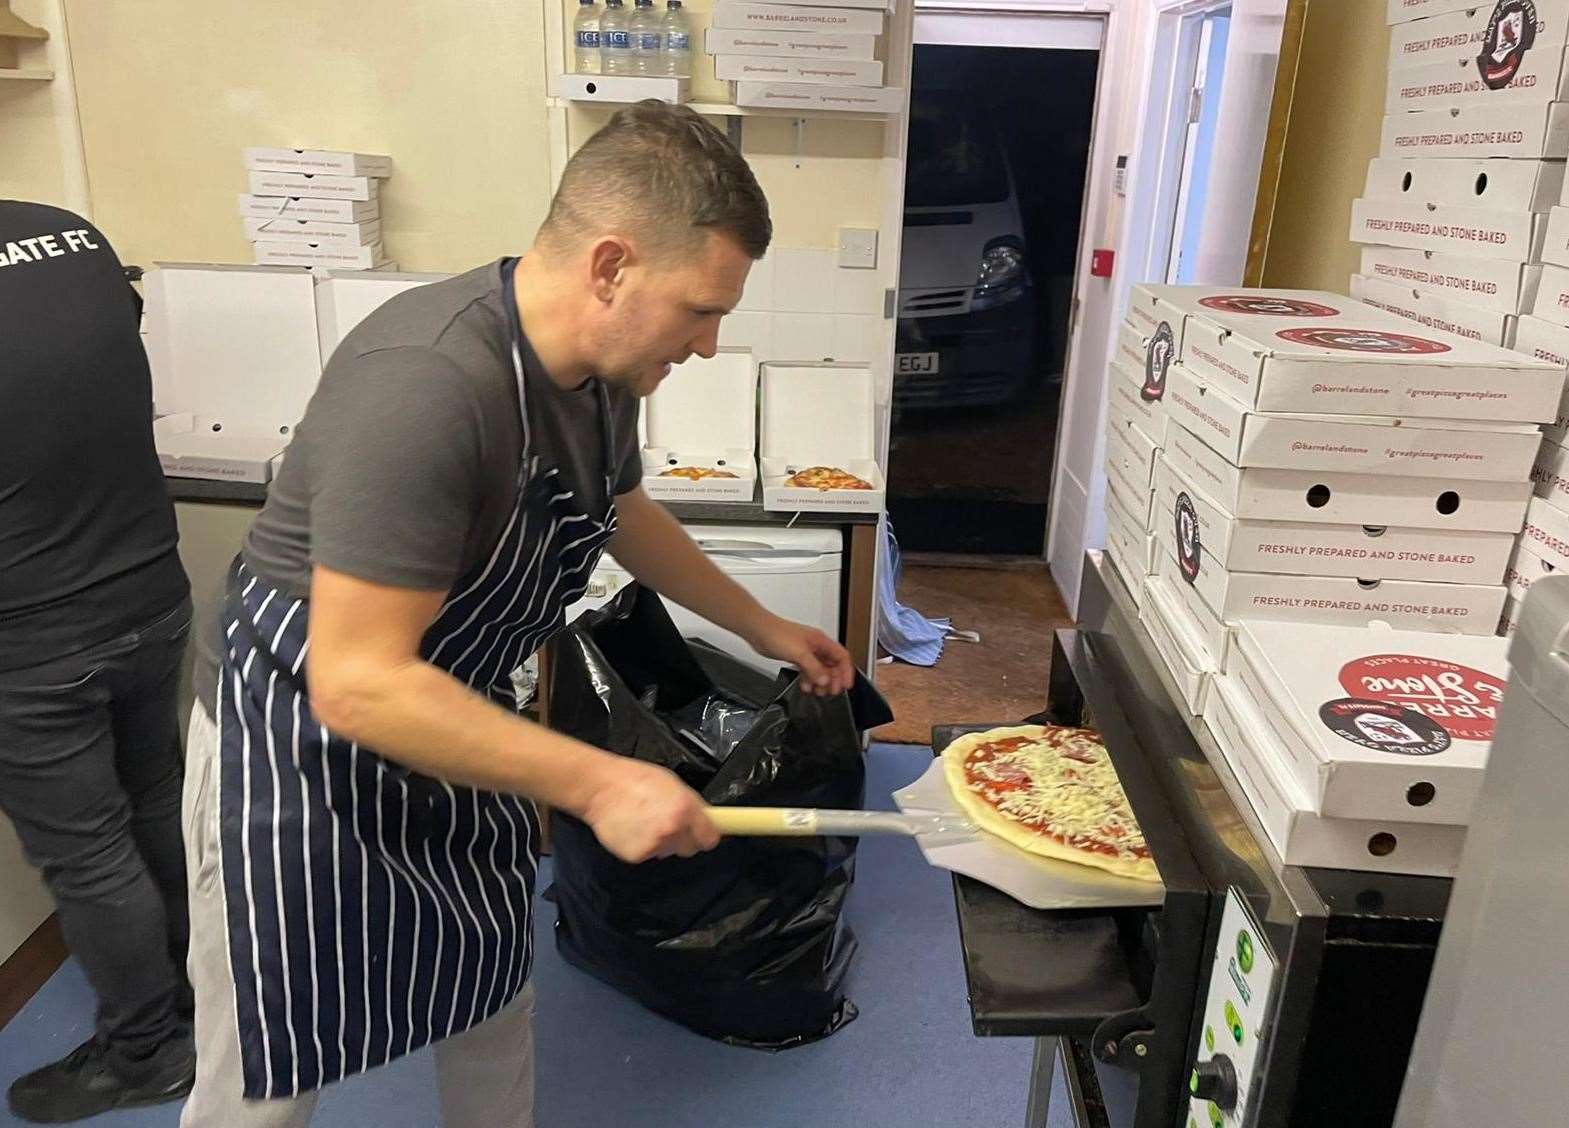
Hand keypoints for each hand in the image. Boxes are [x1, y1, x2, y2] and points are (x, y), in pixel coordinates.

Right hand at [579, 757, 720, 863]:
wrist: (600, 788)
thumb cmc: (633, 780)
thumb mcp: (672, 783)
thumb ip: (691, 804)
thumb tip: (706, 817)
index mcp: (685, 809)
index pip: (710, 838)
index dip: (706, 835)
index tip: (702, 833)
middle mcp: (672, 829)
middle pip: (691, 848)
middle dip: (683, 838)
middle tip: (668, 823)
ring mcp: (655, 844)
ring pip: (669, 851)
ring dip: (662, 841)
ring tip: (646, 822)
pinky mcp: (638, 855)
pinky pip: (649, 855)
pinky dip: (644, 845)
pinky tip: (634, 829)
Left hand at [748, 614, 855, 695]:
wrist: (759, 630)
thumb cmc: (777, 633)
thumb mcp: (799, 653)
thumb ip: (814, 668)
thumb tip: (825, 680)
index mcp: (821, 641)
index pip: (842, 657)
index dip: (846, 672)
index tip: (845, 685)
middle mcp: (816, 646)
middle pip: (832, 665)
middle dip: (834, 679)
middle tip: (831, 691)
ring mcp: (806, 651)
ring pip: (820, 669)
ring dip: (821, 681)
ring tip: (819, 691)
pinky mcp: (796, 656)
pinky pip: (808, 670)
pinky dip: (809, 679)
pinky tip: (806, 686)